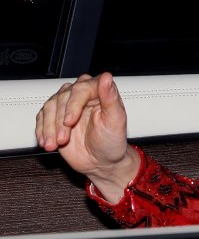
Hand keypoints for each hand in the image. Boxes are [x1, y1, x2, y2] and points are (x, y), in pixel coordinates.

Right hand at [35, 72, 138, 201]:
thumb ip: (111, 98)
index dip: (73, 105)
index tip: (69, 122)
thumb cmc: (112, 141)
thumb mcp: (116, 121)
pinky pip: (41, 118)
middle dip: (59, 121)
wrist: (101, 161)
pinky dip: (41, 131)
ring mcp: (67, 106)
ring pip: (49, 107)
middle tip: (63, 140)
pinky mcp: (55, 118)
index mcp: (99, 91)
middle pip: (62, 97)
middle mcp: (82, 95)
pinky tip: (46, 142)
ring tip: (54, 144)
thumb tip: (107, 77)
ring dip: (49, 128)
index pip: (81, 89)